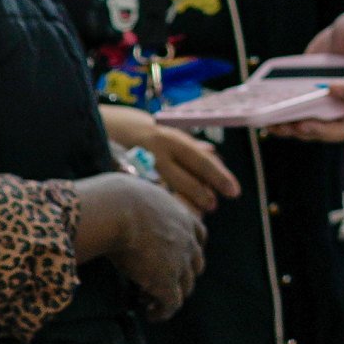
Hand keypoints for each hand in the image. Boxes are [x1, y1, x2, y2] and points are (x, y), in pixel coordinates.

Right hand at [73, 171, 206, 319]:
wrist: (117, 211)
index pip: (199, 234)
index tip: (178, 256)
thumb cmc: (116, 197)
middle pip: (195, 264)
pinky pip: (171, 304)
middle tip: (158, 280)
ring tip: (149, 300)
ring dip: (169, 295)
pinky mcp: (166, 282)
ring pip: (185, 287)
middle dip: (181, 274)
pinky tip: (151, 315)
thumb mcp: (136, 190)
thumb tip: (120, 192)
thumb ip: (139, 199)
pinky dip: (163, 311)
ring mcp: (179, 262)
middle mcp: (187, 240)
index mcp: (182, 216)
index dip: (191, 247)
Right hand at [103, 103, 240, 213]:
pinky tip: (171, 213)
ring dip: (184, 204)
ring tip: (196, 213)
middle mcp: (157, 154)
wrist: (109, 130)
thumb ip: (193, 148)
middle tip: (212, 206)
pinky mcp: (128, 181)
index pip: (201, 161)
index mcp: (171, 141)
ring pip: (167, 192)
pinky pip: (150, 197)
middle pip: (185, 180)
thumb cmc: (148, 137)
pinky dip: (164, 205)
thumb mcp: (172, 136)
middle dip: (201, 195)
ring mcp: (140, 169)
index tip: (234, 191)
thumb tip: (215, 155)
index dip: (220, 177)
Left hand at [276, 9, 343, 142]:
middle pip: (341, 127)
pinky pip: (300, 120)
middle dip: (320, 129)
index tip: (331, 87)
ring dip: (296, 130)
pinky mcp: (312, 105)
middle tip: (301, 124)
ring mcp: (331, 107)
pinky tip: (267, 120)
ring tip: (275, 124)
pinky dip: (283, 122)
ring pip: (317, 129)